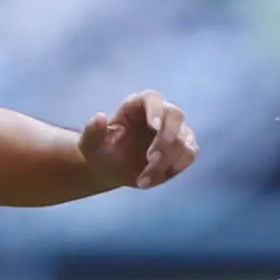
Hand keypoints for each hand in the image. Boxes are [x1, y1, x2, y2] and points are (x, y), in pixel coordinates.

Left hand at [78, 91, 197, 189]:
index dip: (155, 110)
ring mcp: (175, 130)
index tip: (153, 126)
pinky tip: (152, 180)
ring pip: (183, 141)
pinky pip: (189, 154)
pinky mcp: (184, 148)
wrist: (113, 169)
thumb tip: (100, 117)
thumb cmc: (101, 153)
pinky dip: (174, 168)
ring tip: (141, 180)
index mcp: (137, 105)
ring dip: (166, 162)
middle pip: (175, 116)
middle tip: (150, 159)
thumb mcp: (90, 145)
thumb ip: (92, 132)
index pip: (152, 98)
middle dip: (166, 138)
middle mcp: (160, 113)